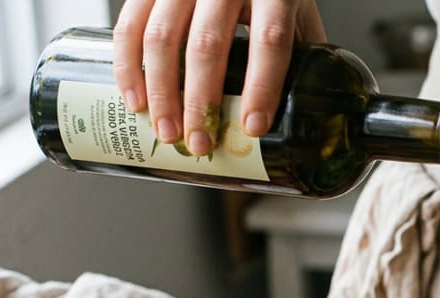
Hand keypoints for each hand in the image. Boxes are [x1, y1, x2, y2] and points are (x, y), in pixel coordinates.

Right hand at [113, 0, 325, 155]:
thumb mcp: (296, 13)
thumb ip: (303, 54)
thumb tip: (311, 114)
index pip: (269, 38)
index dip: (261, 86)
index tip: (252, 126)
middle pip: (208, 45)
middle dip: (201, 102)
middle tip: (201, 143)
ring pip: (163, 38)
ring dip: (161, 93)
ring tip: (168, 132)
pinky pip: (130, 24)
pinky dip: (128, 67)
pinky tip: (135, 101)